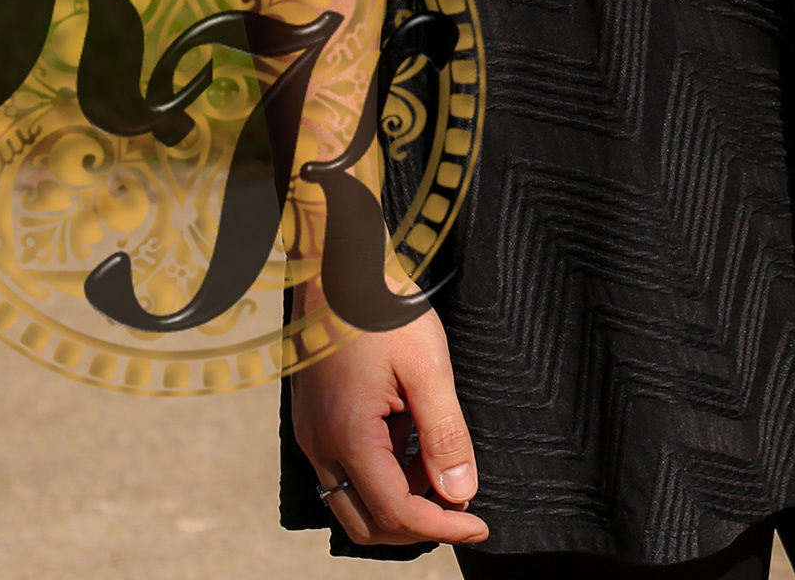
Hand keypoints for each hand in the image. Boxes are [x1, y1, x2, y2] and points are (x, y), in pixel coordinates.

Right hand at [293, 309, 487, 547]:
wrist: (338, 268)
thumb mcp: (428, 367)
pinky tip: (417, 447)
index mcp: (347, 437)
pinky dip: (385, 476)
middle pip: (367, 523)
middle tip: (465, 510)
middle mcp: (321, 446)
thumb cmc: (383, 309)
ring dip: (402, 502)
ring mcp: (314, 436)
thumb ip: (444, 434)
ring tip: (446, 473)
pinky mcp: (317, 422)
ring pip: (354, 502)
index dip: (441, 527)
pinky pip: (348, 472)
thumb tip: (460, 492)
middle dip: (419, 527)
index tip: (480, 525)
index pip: (394, 513)